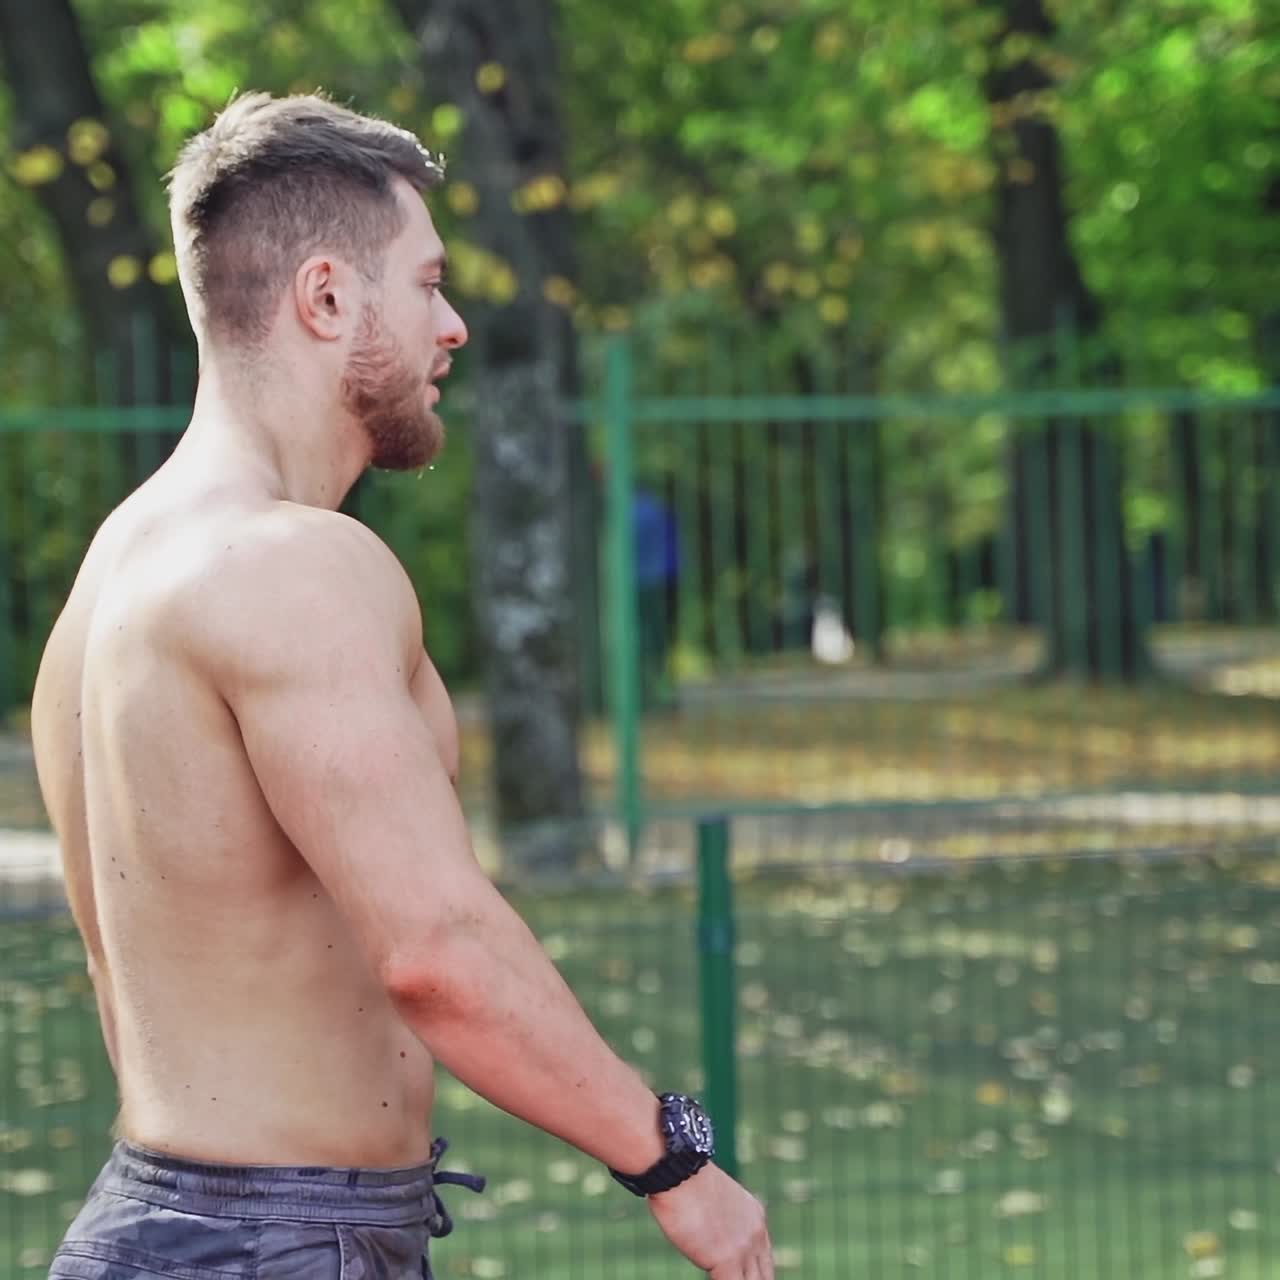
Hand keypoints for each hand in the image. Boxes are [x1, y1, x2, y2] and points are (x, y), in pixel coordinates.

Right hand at [647, 1162, 772, 1277]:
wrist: (680, 1170)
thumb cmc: (684, 1181)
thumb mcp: (714, 1202)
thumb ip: (721, 1223)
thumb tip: (707, 1236)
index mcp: (755, 1218)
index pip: (764, 1260)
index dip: (753, 1275)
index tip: (740, 1276)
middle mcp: (756, 1234)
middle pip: (765, 1277)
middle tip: (733, 1277)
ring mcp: (744, 1248)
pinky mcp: (727, 1260)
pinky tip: (710, 1278)